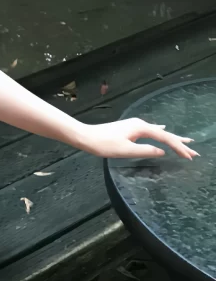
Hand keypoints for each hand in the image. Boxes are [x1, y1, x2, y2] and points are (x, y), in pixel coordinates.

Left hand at [77, 118, 198, 159]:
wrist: (86, 137)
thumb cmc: (104, 144)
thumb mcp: (126, 150)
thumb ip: (146, 151)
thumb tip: (162, 152)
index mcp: (141, 128)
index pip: (165, 137)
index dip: (178, 147)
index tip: (189, 156)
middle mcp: (140, 124)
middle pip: (164, 134)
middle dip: (179, 143)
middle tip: (194, 152)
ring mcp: (135, 125)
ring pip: (158, 132)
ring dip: (171, 139)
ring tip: (186, 141)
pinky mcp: (130, 129)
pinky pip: (151, 131)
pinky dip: (161, 133)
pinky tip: (163, 129)